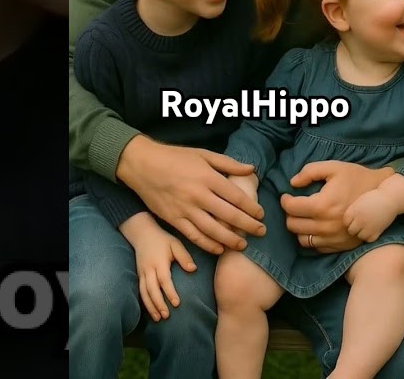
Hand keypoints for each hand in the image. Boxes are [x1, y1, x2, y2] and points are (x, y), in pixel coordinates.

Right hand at [117, 136, 265, 254]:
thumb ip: (228, 163)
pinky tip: (219, 249)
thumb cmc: (175, 157)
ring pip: (213, 230)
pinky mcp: (174, 220)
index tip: (261, 215)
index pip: (236, 196)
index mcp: (208, 177)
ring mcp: (185, 209)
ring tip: (243, 245)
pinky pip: (194, 236)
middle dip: (248, 226)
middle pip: (229, 215)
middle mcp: (198, 195)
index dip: (251, 208)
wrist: (142, 165)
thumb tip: (251, 169)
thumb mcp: (203, 155)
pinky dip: (208, 245)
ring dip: (231, 240)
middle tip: (261, 232)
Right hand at [120, 213, 196, 321]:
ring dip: (150, 306)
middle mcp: (148, 269)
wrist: (142, 233)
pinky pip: (140, 291)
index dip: (169, 292)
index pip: (163, 280)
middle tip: (166, 315)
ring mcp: (142, 273)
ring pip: (144, 292)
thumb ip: (184, 256)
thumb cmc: (162, 240)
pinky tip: (150, 311)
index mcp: (159, 262)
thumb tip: (193, 269)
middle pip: (151, 289)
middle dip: (158, 303)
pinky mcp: (138, 275)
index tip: (176, 303)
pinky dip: (145, 302)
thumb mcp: (175, 244)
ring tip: (158, 318)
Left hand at [281, 161, 393, 252]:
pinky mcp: (339, 246)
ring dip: (299, 227)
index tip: (286, 196)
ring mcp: (333, 238)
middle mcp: (326, 226)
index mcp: (323, 205)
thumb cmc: (357, 178)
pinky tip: (316, 225)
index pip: (291, 208)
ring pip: (302, 239)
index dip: (285, 200)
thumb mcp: (334, 167)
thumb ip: (310, 171)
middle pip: (293, 225)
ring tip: (304, 216)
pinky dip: (311, 237)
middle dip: (290, 214)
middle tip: (295, 205)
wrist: (381, 197)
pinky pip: (316, 246)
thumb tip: (293, 183)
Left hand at [343, 189, 398, 241]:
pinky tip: (374, 229)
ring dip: (363, 233)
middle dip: (356, 228)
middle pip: (351, 231)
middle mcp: (359, 220)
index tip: (357, 217)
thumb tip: (346, 225)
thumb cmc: (373, 198)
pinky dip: (370, 237)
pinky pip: (369, 239)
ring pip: (360, 236)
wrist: (390, 199)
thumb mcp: (359, 202)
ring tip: (368, 226)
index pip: (345, 223)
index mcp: (353, 211)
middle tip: (363, 222)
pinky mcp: (377, 231)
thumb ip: (352, 212)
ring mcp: (368, 227)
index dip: (350, 221)